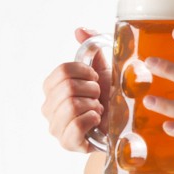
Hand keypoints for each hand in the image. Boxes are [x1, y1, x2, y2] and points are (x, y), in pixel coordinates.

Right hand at [42, 28, 111, 151]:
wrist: (124, 124)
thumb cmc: (111, 97)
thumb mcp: (104, 70)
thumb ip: (92, 48)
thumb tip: (80, 30)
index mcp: (53, 87)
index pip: (62, 71)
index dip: (85, 72)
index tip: (96, 78)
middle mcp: (49, 107)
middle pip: (67, 88)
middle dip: (92, 90)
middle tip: (99, 97)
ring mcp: (56, 126)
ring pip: (70, 106)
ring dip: (93, 105)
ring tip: (99, 110)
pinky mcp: (67, 143)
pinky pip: (75, 126)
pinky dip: (91, 120)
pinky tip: (97, 120)